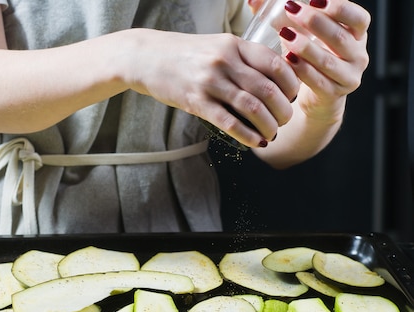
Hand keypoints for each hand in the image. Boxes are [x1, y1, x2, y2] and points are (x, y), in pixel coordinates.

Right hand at [127, 29, 299, 147]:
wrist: (146, 57)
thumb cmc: (183, 53)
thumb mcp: (217, 45)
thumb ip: (242, 58)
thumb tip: (271, 79)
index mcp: (234, 44)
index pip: (276, 64)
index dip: (291, 85)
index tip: (292, 97)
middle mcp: (225, 61)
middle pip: (268, 90)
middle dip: (283, 111)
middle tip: (284, 121)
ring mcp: (210, 81)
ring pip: (252, 107)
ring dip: (268, 125)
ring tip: (272, 134)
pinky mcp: (195, 101)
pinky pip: (228, 122)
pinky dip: (247, 135)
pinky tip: (255, 142)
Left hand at [280, 0, 370, 121]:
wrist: (316, 95)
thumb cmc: (308, 57)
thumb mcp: (302, 33)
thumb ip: (283, 15)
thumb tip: (253, 0)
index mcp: (356, 35)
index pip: (359, 18)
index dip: (341, 8)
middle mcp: (358, 55)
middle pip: (340, 37)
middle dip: (315, 22)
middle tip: (293, 12)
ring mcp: (348, 77)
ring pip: (327, 61)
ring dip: (305, 47)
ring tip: (285, 35)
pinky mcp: (334, 94)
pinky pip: (318, 82)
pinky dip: (302, 70)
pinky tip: (287, 60)